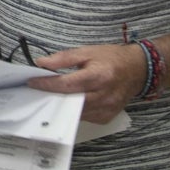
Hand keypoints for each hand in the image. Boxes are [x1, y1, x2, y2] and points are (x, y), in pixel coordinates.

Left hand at [25, 43, 146, 123]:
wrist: (137, 71)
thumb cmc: (111, 59)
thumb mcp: (87, 51)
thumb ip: (63, 58)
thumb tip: (42, 63)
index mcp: (98, 76)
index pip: (66, 84)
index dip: (47, 84)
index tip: (32, 82)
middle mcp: (103, 96)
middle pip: (69, 101)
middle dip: (51, 97)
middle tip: (35, 92)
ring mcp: (106, 109)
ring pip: (75, 113)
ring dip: (60, 106)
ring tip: (47, 97)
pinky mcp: (106, 117)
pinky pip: (84, 117)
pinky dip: (73, 111)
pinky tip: (66, 102)